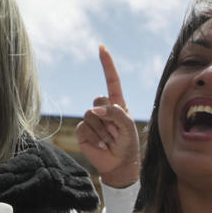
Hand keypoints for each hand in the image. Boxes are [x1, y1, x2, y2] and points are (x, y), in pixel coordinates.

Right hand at [78, 46, 140, 188]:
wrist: (119, 164)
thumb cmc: (128, 144)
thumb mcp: (128, 126)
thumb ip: (116, 113)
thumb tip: (95, 110)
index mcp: (117, 104)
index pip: (111, 80)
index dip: (106, 64)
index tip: (101, 48)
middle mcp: (103, 108)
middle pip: (99, 100)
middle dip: (109, 117)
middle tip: (116, 132)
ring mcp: (91, 119)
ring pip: (91, 115)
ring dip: (103, 130)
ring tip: (110, 140)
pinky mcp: (82, 130)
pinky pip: (84, 127)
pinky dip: (95, 137)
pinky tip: (101, 145)